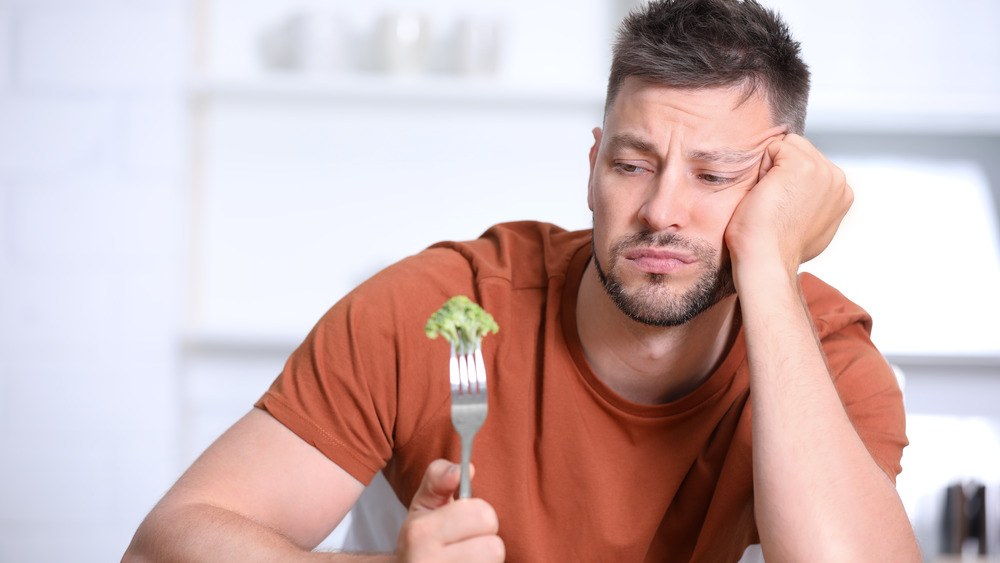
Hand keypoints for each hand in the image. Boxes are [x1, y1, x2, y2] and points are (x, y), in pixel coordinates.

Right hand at [395, 460, 504, 562]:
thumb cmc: (421, 542)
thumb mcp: (423, 507)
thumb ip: (439, 479)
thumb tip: (462, 469)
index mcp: (421, 532)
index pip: (484, 515)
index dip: (478, 516)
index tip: (462, 524)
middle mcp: (426, 562)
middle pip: (495, 547)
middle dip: (486, 542)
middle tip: (465, 545)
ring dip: (485, 562)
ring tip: (465, 560)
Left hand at [724, 134, 852, 274]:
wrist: (766, 259)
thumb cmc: (776, 248)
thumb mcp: (808, 225)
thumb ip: (815, 203)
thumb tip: (805, 196)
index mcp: (842, 193)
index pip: (810, 164)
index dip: (788, 180)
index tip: (784, 208)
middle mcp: (838, 179)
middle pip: (800, 150)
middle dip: (782, 170)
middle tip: (775, 204)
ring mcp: (823, 170)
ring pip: (788, 146)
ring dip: (772, 168)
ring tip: (771, 199)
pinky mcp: (802, 165)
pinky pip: (774, 147)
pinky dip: (762, 167)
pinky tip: (766, 192)